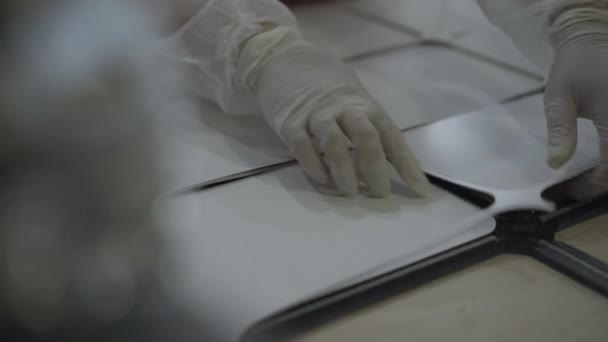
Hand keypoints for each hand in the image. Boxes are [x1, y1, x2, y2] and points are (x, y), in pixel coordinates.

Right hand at [239, 27, 430, 197]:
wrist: (284, 59)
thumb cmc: (327, 88)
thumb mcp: (356, 101)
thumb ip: (371, 128)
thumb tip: (393, 165)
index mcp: (366, 106)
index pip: (392, 137)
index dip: (407, 164)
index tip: (421, 190)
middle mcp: (344, 108)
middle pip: (366, 138)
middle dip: (376, 169)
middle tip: (380, 194)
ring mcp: (316, 114)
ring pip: (334, 143)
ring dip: (345, 172)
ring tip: (349, 193)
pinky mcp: (290, 121)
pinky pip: (302, 145)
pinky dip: (313, 164)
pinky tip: (321, 179)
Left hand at [544, 7, 607, 199]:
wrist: (591, 38)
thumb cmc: (574, 66)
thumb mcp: (559, 98)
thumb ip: (559, 130)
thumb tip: (556, 163)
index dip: (590, 187)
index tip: (567, 194)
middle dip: (603, 185)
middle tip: (576, 191)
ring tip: (588, 182)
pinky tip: (601, 165)